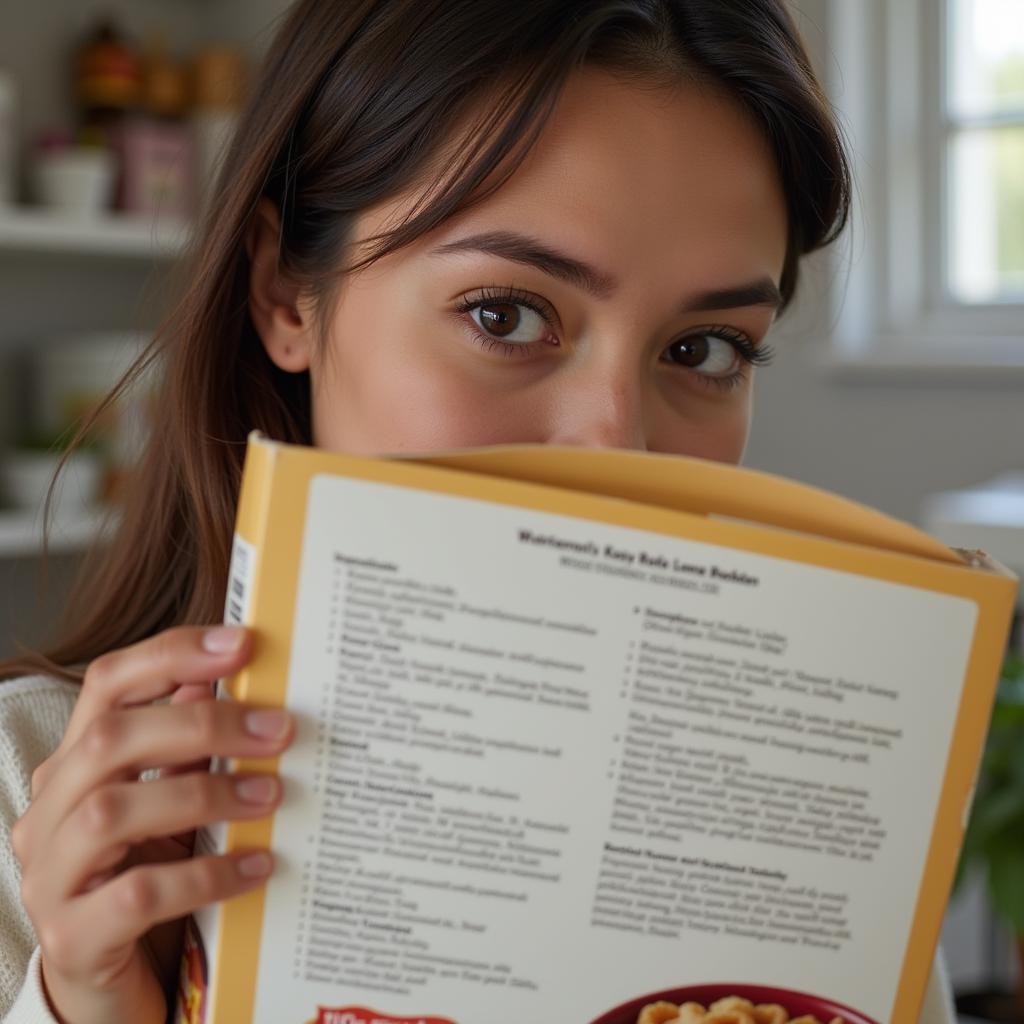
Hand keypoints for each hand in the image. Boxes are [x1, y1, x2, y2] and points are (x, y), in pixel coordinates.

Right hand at [11, 625, 294, 1023]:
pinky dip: (205, 874)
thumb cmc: (148, 874)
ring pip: (113, 813)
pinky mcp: (73, 939)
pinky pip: (138, 895)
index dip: (171, 655)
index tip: (241, 643)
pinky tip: (257, 866)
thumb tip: (226, 680)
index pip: (108, 684)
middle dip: (202, 724)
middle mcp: (50, 814)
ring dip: (204, 795)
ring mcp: (51, 878)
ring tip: (271, 797)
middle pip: (111, 739)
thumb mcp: (171, 803)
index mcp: (75, 767)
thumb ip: (187, 747)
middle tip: (278, 729)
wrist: (112, 982)